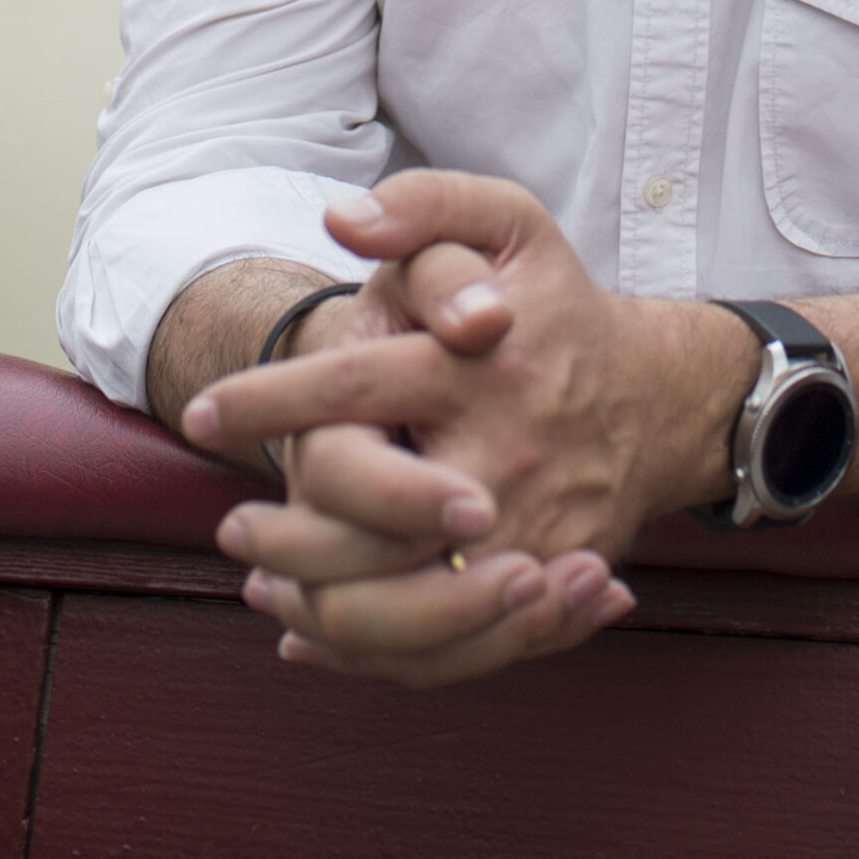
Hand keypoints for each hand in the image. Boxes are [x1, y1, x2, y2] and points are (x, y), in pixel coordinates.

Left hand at [183, 175, 748, 683]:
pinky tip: (312, 628)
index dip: (270, 400)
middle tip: (231, 526)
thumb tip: (343, 220)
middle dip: (283, 535)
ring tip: (260, 579)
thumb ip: (428, 204)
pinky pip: (446, 653)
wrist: (658, 398)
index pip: (357, 386)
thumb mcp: (511, 225)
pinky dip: (368, 654)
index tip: (201, 411)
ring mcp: (529, 538)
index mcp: (483, 367)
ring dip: (313, 606)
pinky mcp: (541, 591)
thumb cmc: (559, 307)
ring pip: (401, 612)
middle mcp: (505, 457)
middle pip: (370, 528)